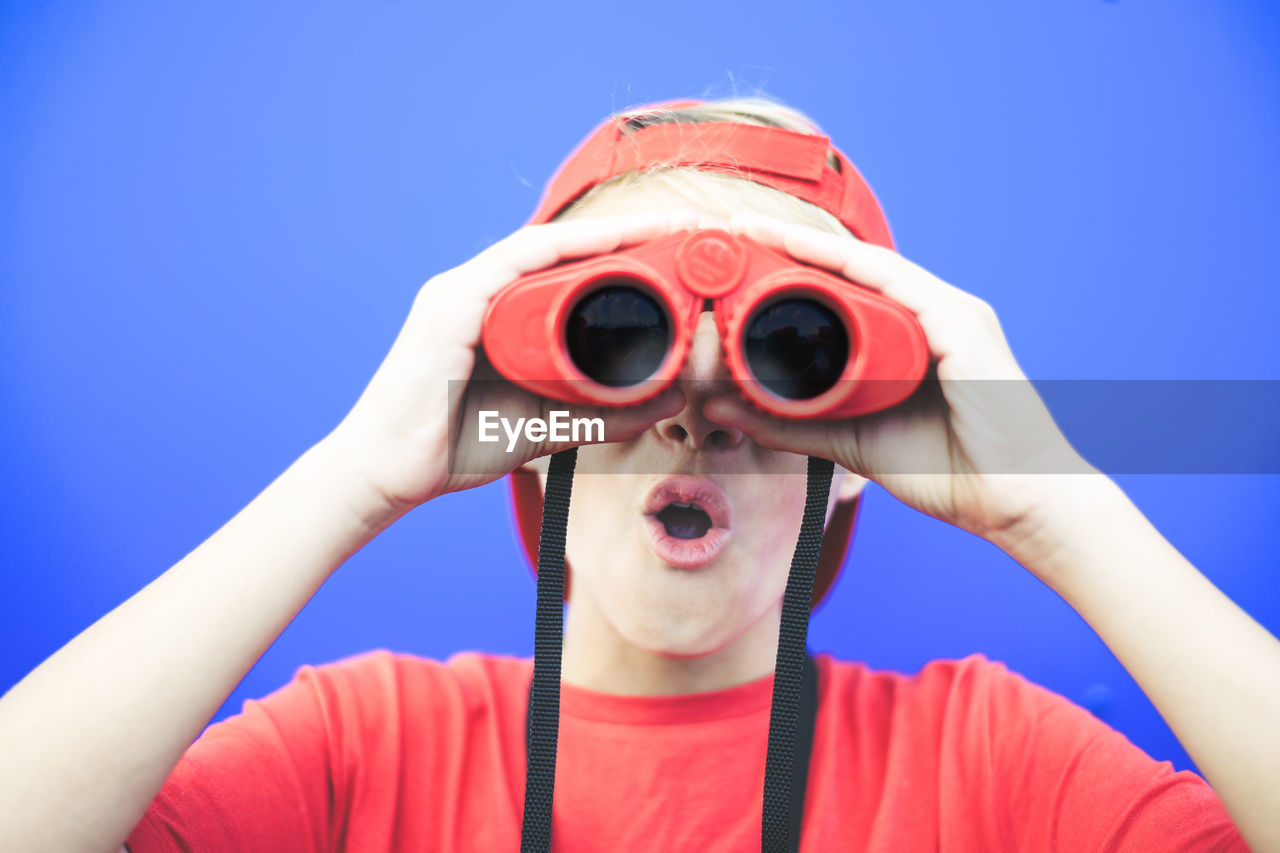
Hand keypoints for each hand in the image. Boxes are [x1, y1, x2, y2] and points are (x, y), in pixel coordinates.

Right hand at [323, 211, 696, 516]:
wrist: (387, 474)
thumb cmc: (456, 446)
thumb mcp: (549, 425)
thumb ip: (604, 414)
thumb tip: (670, 400)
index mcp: (497, 311)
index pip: (568, 265)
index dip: (625, 249)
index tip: (680, 241)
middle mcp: (478, 291)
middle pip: (562, 248)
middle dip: (627, 231)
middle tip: (688, 225)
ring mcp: (459, 294)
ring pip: (544, 248)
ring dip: (605, 233)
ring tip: (662, 228)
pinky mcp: (448, 310)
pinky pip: (512, 266)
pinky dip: (561, 251)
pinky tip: (605, 243)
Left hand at [705, 212, 1093, 553]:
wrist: (1017, 505)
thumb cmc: (951, 472)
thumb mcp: (851, 441)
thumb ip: (793, 424)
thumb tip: (725, 408)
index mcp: (913, 335)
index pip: (846, 286)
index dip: (793, 266)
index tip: (739, 252)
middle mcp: (934, 314)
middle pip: (854, 268)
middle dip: (794, 245)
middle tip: (736, 229)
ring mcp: (952, 315)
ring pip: (871, 268)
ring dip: (814, 246)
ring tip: (760, 233)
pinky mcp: (964, 328)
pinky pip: (901, 286)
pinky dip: (853, 267)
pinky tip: (811, 253)